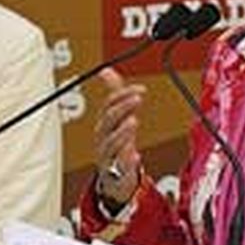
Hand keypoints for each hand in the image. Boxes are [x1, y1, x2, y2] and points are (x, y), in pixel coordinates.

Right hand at [93, 67, 145, 206]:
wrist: (112, 174)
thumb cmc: (114, 142)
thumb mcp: (115, 118)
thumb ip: (115, 95)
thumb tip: (106, 70)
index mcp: (105, 123)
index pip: (109, 105)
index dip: (123, 95)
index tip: (141, 89)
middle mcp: (103, 137)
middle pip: (108, 120)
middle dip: (121, 108)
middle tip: (137, 99)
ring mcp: (107, 154)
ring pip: (109, 143)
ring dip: (121, 132)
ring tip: (133, 122)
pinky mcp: (115, 171)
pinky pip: (118, 167)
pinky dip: (127, 161)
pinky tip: (136, 156)